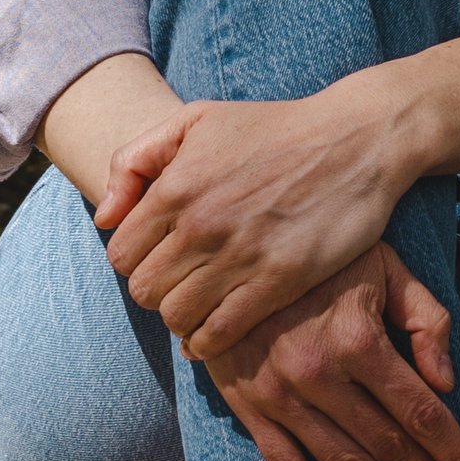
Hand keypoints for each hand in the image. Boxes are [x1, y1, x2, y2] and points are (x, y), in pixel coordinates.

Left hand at [99, 84, 410, 354]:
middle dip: (155, 288)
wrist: (354, 141)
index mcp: (176, 186)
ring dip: (182, 316)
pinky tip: (215, 329)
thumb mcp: (196, 119)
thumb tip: (105, 217)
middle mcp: (201, 224)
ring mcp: (240, 256)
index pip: (120, 254)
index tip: (159, 254)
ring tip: (200, 301)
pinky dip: (208, 341)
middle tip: (181, 279)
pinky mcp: (278, 282)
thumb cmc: (273, 128)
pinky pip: (219, 334)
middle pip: (143, 291)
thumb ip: (135, 160)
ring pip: (175, 317)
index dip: (135, 258)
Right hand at [199, 241, 459, 460]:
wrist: (229, 255)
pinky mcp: (251, 408)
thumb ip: (425, 319)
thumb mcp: (384, 267)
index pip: (419, 410)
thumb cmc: (323, 260)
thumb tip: (447, 382)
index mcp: (358, 337)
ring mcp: (282, 395)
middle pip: (388, 445)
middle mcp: (320, 373)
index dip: (454, 453)